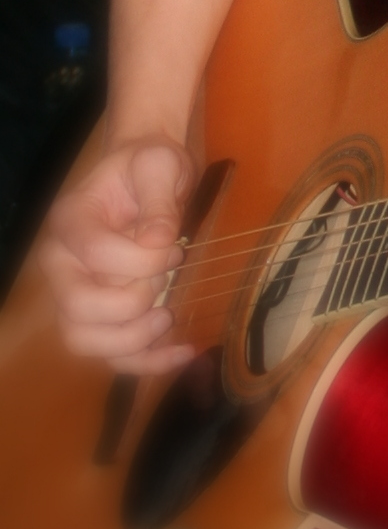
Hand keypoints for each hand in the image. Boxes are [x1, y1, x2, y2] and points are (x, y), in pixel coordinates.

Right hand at [40, 138, 197, 374]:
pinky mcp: (102, 316)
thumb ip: (160, 198)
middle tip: (165, 281)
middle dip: (130, 303)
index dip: (141, 259)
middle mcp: (63, 263)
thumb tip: (158, 240)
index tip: (175, 246)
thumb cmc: (149, 168)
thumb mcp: (160, 166)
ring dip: (132, 341)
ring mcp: (77, 293)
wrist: (147, 178)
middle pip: (76, 308)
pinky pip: (112, 355)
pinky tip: (185, 352)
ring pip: (84, 341)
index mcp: (71, 221)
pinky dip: (148, 362)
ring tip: (168, 317)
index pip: (94, 253)